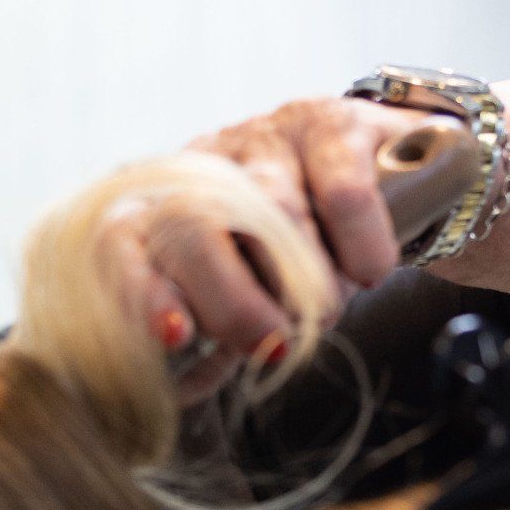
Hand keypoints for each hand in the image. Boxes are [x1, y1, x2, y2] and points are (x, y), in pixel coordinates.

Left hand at [97, 97, 422, 394]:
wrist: (389, 169)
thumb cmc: (300, 245)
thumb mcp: (249, 289)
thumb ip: (216, 333)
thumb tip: (182, 388)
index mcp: (164, 208)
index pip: (120, 241)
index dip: (141, 291)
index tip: (176, 337)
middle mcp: (203, 165)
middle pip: (191, 227)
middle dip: (235, 303)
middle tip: (276, 342)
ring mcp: (265, 137)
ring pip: (272, 212)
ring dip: (307, 280)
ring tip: (327, 309)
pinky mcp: (331, 121)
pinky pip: (342, 194)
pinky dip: (360, 246)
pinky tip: (370, 268)